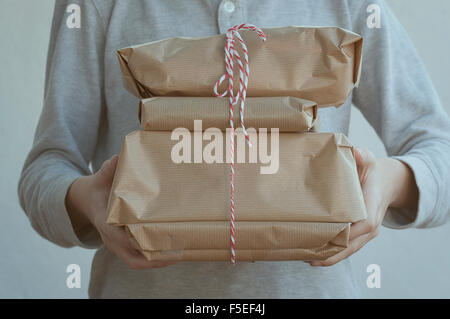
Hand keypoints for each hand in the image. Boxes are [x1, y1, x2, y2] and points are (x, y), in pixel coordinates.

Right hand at [66, 155, 176, 268]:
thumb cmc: (97, 188)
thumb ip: (109, 169)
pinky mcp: (124, 248)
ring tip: (181, 253)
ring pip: (138, 262)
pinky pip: (140, 260)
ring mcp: (117, 246)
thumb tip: (118, 158)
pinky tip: (175, 253)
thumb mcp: (100, 177)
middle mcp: (111, 239)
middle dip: (155, 256)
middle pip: (132, 256)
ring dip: (159, 261)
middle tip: (177, 250)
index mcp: (104, 222)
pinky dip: (156, 259)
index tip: (153, 238)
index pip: (118, 235)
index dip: (134, 239)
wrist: (87, 201)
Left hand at [308, 147, 417, 266]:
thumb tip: (356, 152)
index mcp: (374, 205)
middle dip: (334, 252)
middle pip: (354, 244)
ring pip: (350, 249)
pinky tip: (316, 255)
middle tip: (311, 257)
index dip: (349, 233)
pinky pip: (348, 248)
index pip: (365, 223)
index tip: (330, 238)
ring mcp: (367, 232)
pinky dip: (334, 253)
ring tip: (309, 259)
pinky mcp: (361, 235)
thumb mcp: (369, 160)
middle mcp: (372, 223)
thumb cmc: (372, 171)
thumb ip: (363, 156)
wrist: (386, 182)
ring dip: (331, 256)